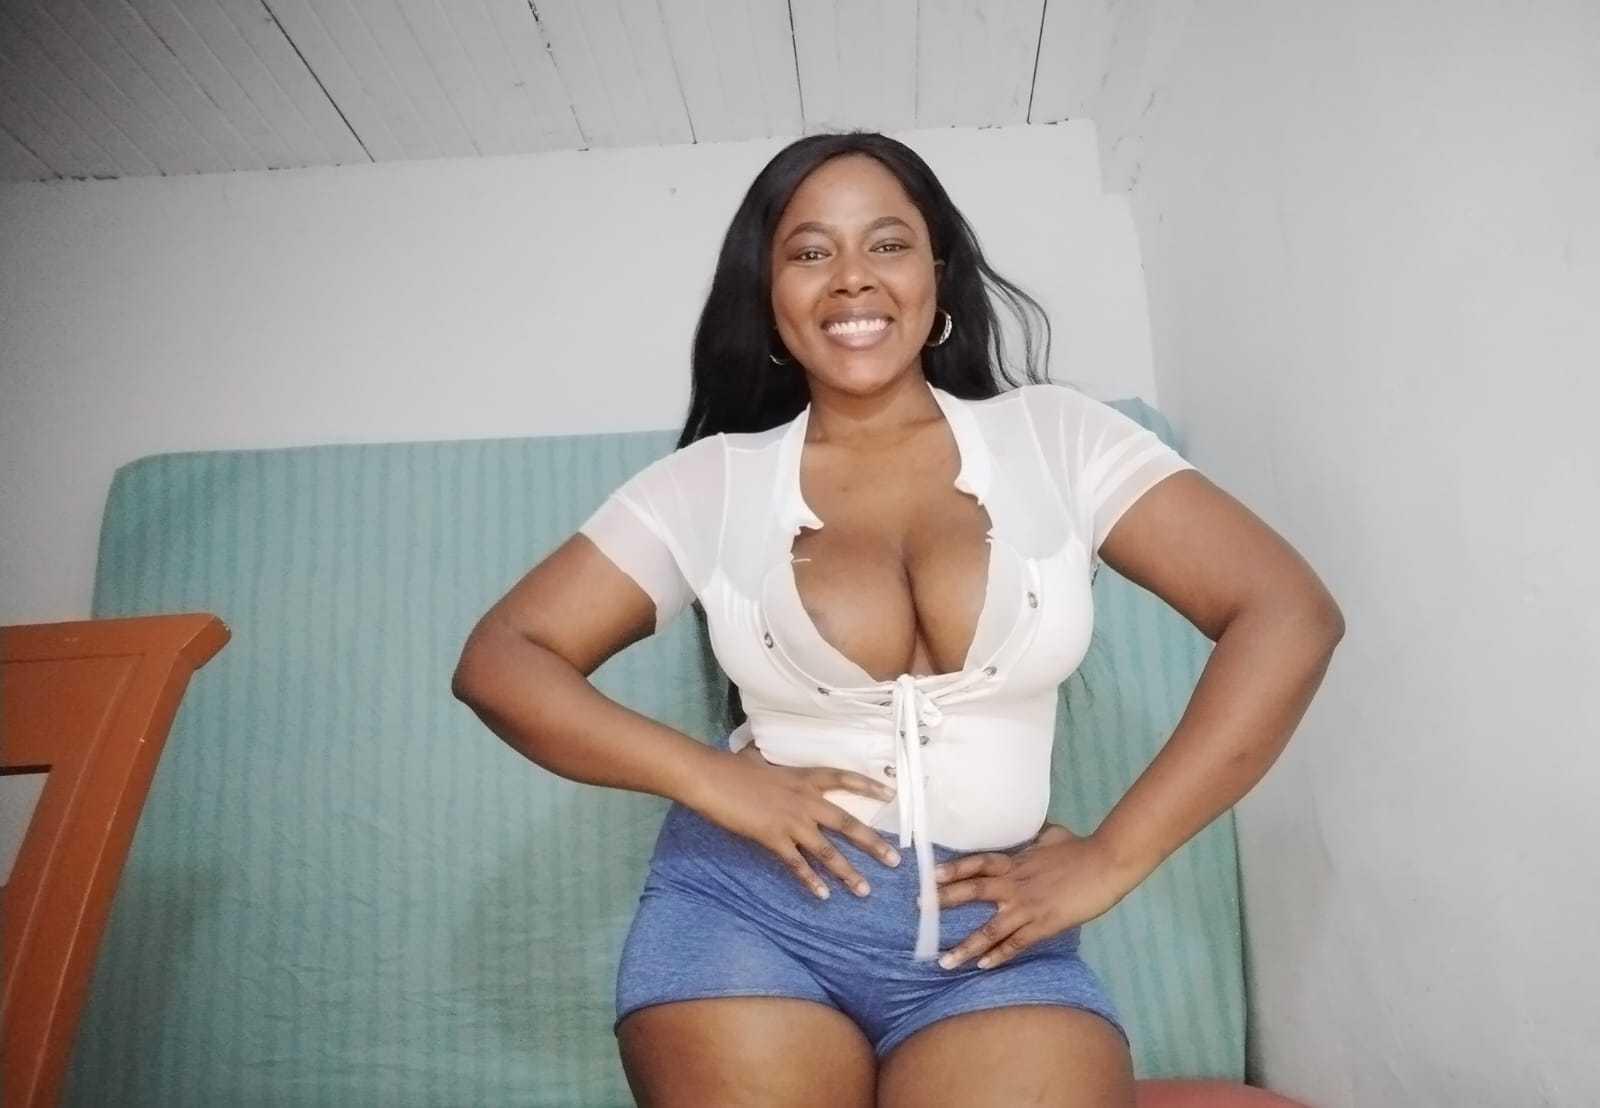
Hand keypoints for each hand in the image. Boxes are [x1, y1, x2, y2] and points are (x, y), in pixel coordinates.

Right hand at [688, 744, 903, 899]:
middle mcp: (805, 800)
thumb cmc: (732, 766)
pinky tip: (823, 895)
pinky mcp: (773, 838)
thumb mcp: (759, 758)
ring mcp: (791, 821)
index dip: (868, 786)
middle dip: (872, 843)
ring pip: (827, 850)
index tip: (891, 794)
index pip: (844, 778)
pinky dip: (811, 881)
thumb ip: (768, 759)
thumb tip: (758, 750)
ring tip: (864, 890)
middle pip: (847, 823)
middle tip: (894, 861)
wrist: (711, 778)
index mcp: (804, 778)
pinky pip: (797, 864)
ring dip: (848, 872)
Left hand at [932, 821, 1129, 970]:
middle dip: (945, 902)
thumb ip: (1036, 840)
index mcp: (1016, 862)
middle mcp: (1015, 884)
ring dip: (965, 946)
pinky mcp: (1044, 924)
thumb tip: (1033, 834)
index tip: (930, 875)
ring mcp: (1028, 906)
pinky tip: (982, 966)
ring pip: (989, 928)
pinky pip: (1016, 943)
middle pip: (973, 891)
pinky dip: (998, 955)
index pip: (977, 863)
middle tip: (919, 911)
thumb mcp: (1052, 837)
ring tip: (944, 961)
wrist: (1106, 863)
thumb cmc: (1081, 848)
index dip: (953, 869)